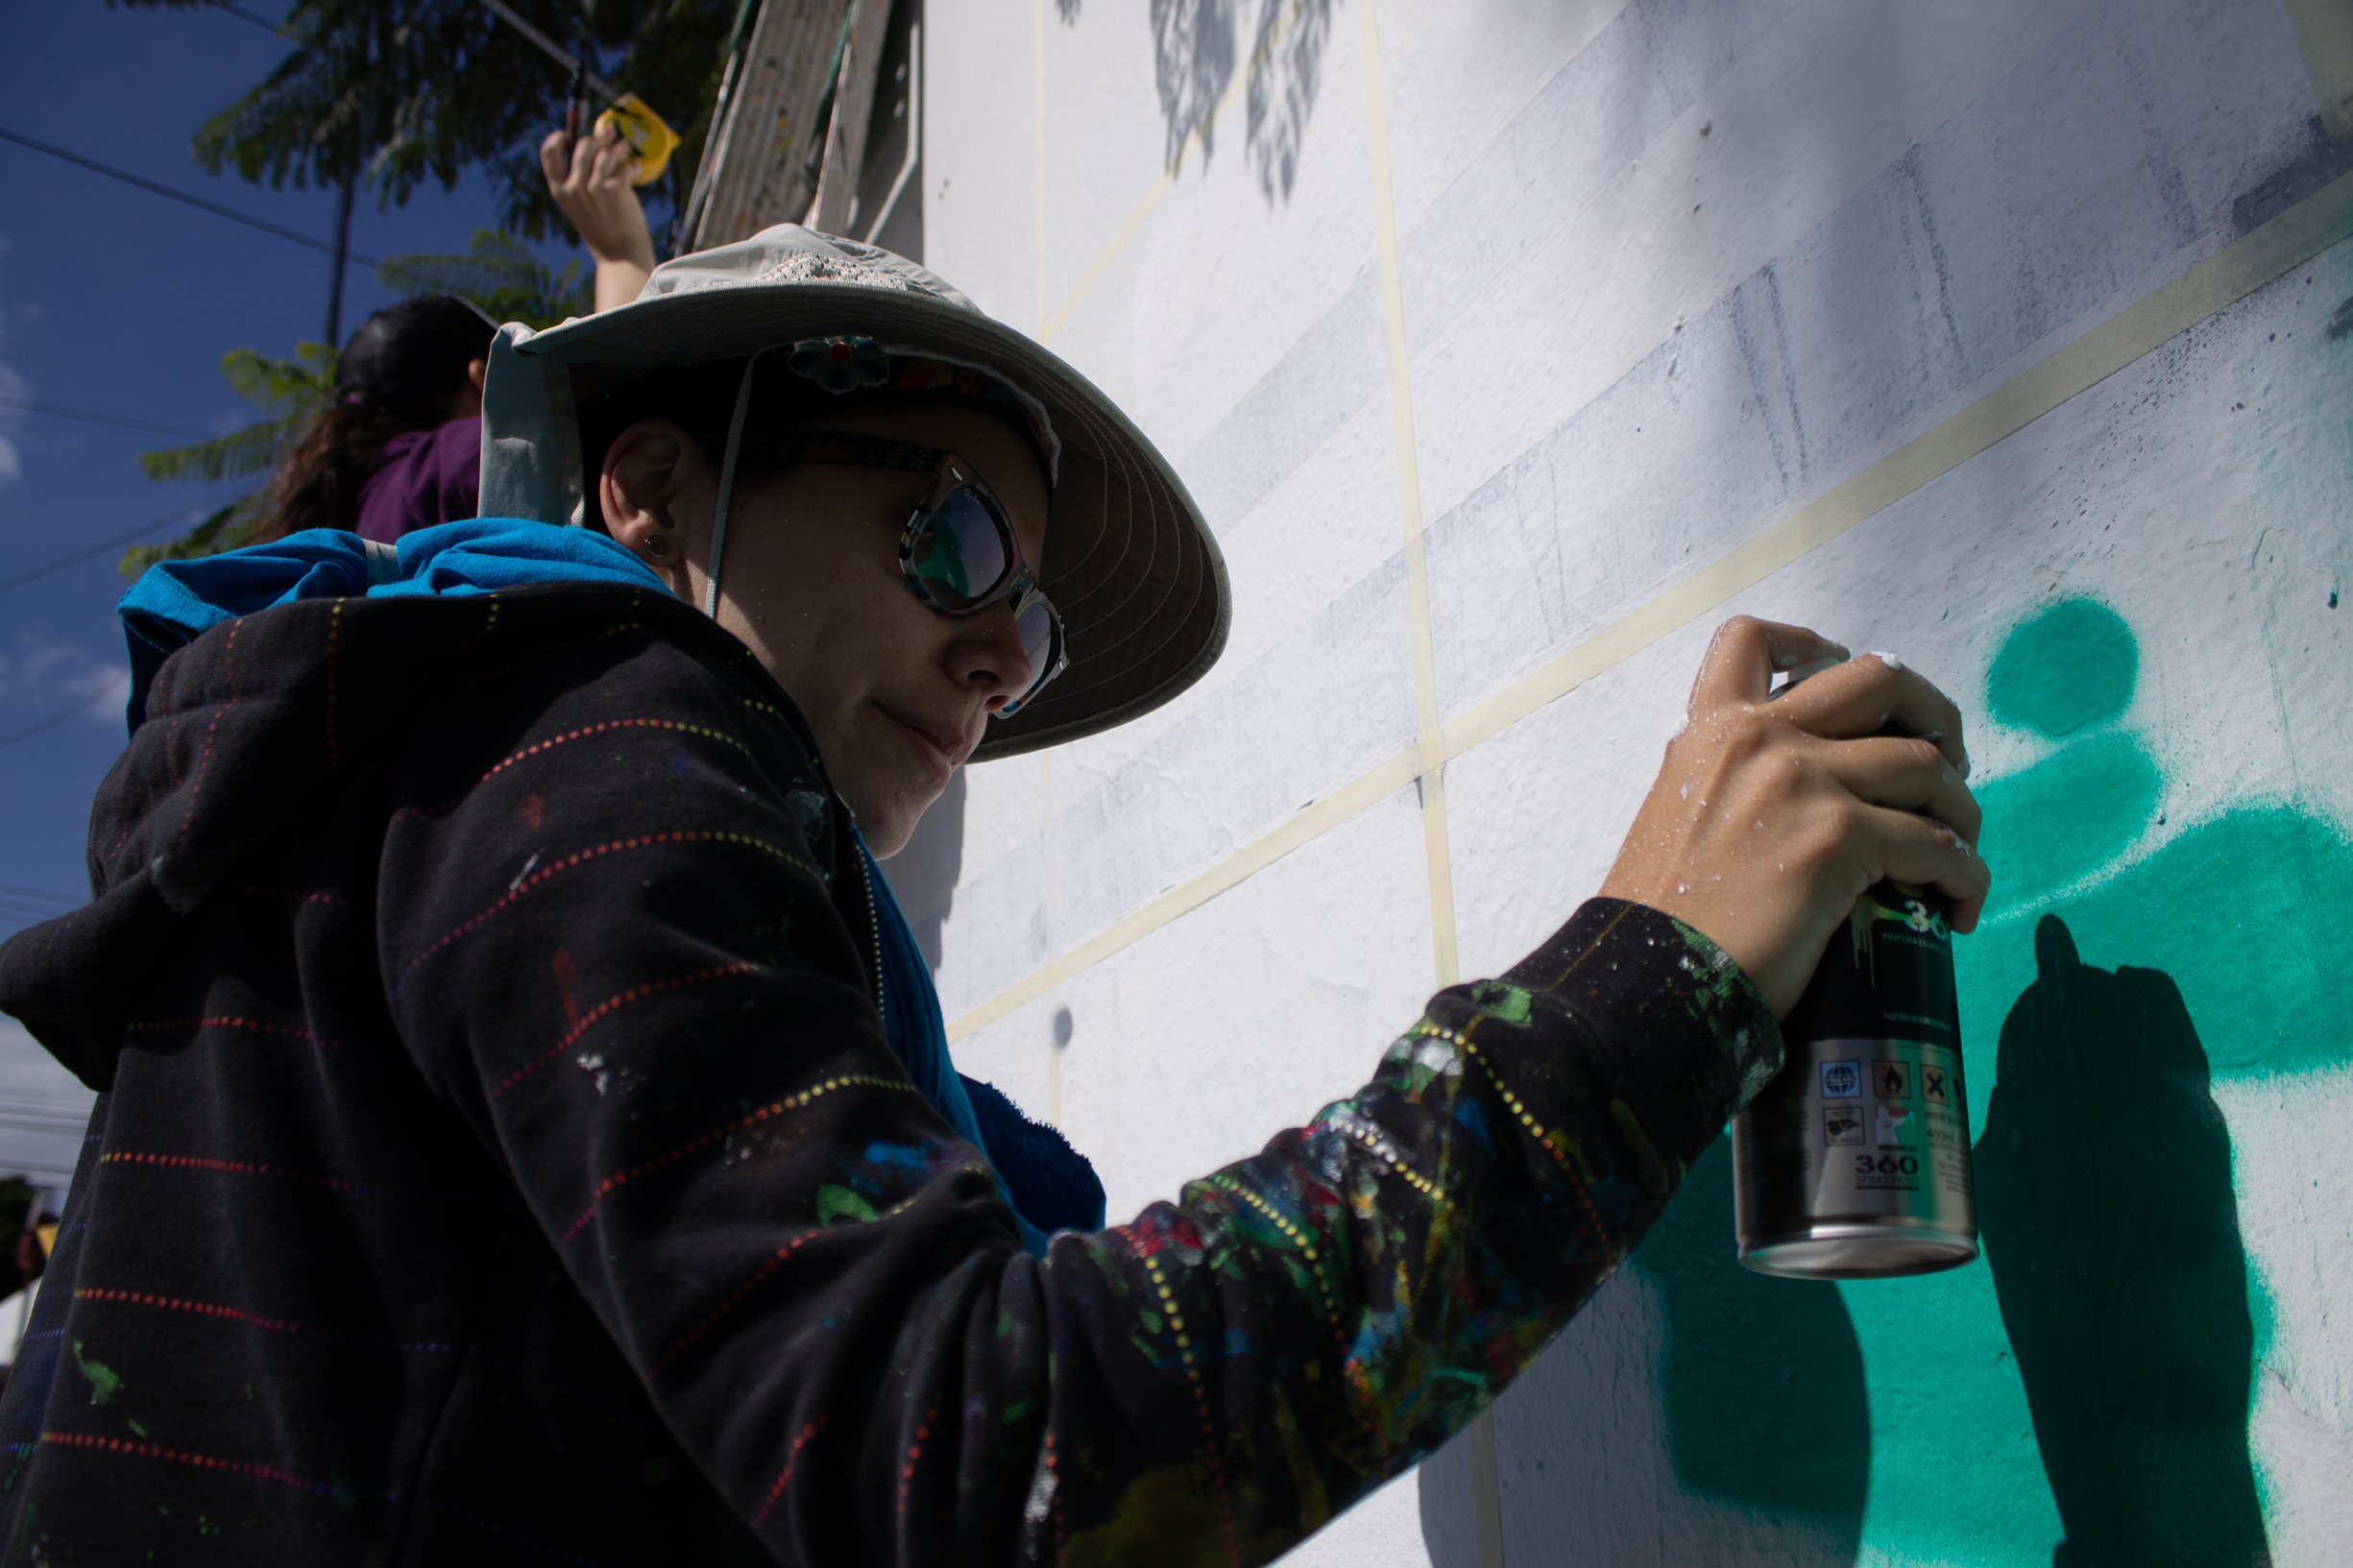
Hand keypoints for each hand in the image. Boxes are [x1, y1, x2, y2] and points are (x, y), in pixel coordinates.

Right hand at [541, 123, 655, 310]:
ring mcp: (594, 188)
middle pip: (583, 146)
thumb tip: (592, 146)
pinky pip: (624, 165)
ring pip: (606, 152)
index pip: (548, 154)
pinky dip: (631, 165)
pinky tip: (634, 168)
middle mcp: (574, 188)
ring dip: (618, 147)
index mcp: (560, 191)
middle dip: (598, 137)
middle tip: (608, 133)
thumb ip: (579, 180)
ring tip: (624, 147)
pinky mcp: (616, 190)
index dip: (556, 138)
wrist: (620, 255)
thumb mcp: (580, 206)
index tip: (568, 133)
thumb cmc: (602, 230)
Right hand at [1598, 617, 1989, 1016]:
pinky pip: (1939, 845)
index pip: (1752, 639)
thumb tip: (1796, 803)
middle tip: (1943, 766)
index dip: (1813, 646)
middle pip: (1880, 677)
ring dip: (1959, 811)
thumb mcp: (1675, 818)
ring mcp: (1801, 781)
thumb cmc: (1660, 922)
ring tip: (1956, 853)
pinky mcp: (1838, 838)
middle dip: (1933, 715)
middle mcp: (1756, 737)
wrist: (1647, 980)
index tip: (1844, 675)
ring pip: (1927, 765)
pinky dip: (1965, 876)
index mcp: (1708, 731)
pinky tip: (1958, 907)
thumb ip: (1728, 785)